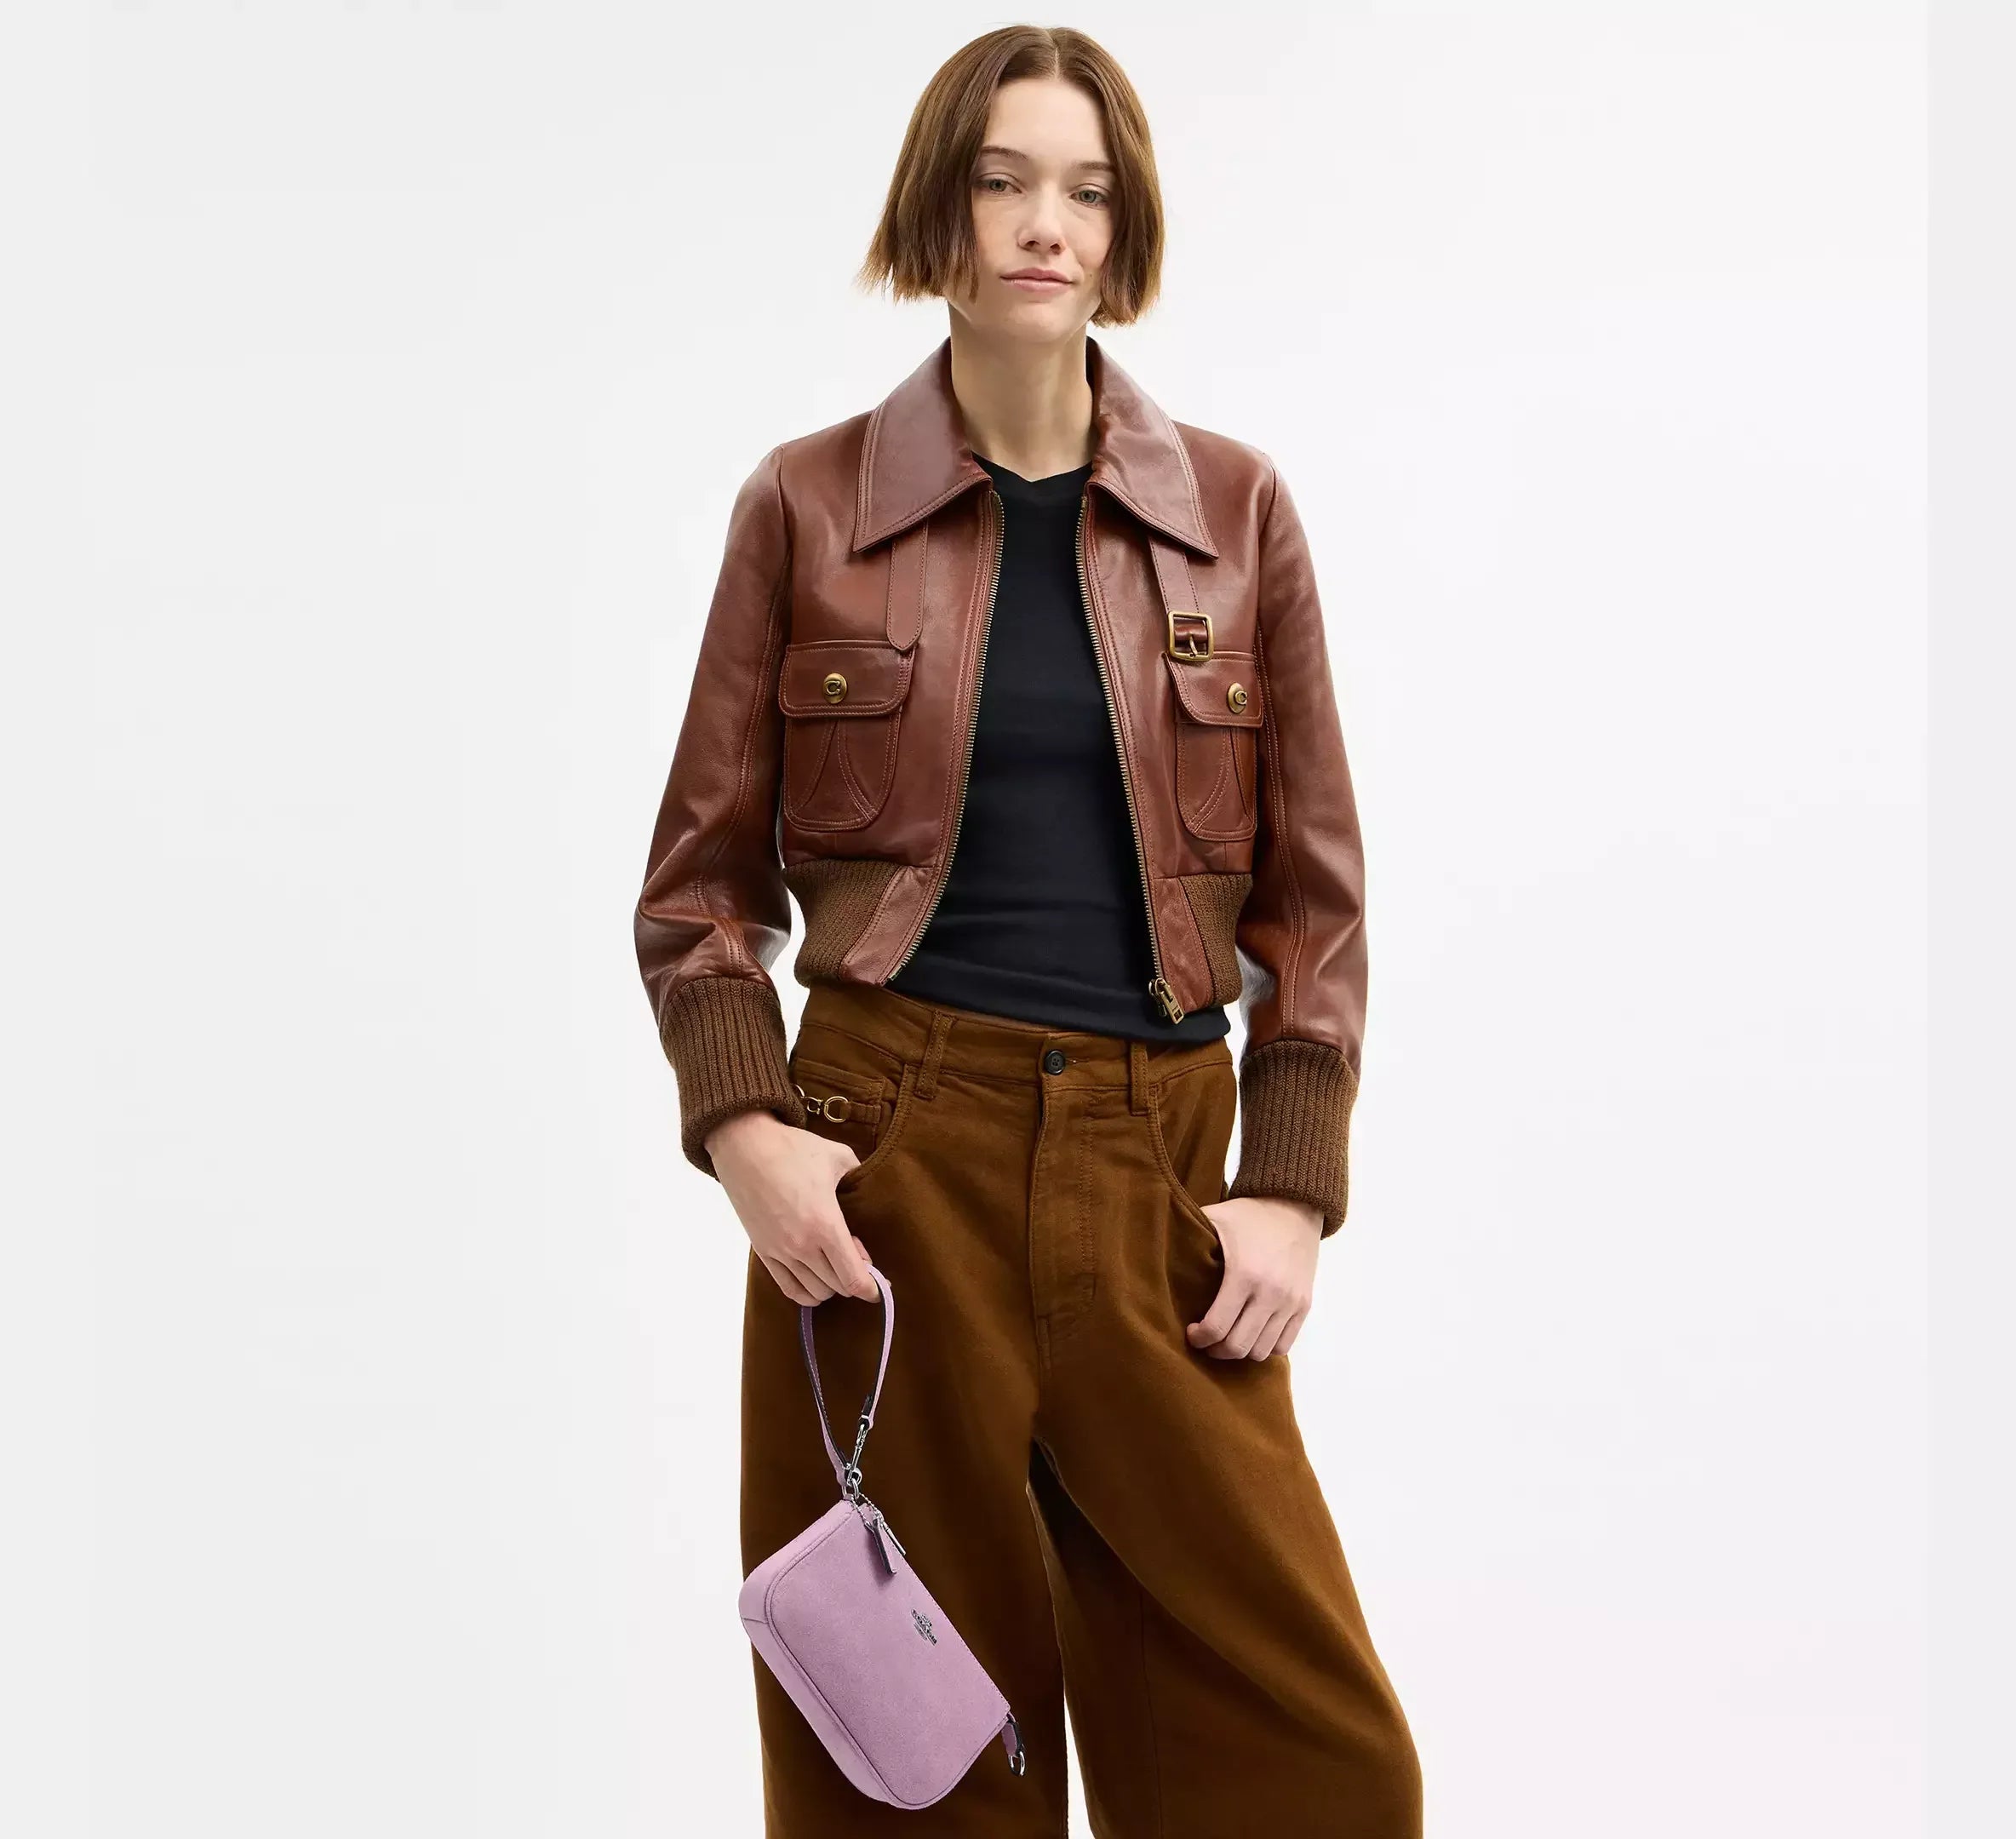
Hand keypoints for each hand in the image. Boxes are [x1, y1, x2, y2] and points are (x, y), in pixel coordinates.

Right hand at [705, 1108, 879, 1305]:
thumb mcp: (838, 1157)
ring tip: (837, 1266)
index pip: (854, 1277)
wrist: (743, 1145)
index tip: (879, 1286)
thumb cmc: (792, 1149)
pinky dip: (807, 1292)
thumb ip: (859, 1177)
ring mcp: (779, 1251)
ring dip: (831, 1286)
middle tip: (859, 1260)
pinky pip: (788, 1288)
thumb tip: (869, 1192)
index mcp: (825, 1225)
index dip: (871, 1288)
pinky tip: (815, 1280)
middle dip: (854, 1281)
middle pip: (837, 1287)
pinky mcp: (762, 1251)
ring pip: (814, 1291)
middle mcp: (802, 1246)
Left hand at [1185, 1195, 1322, 1360]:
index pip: (1217, 1327)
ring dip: (1240, 1351)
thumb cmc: (1249, 1215)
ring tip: (1227, 1337)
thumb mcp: (1215, 1218)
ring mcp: (1290, 1302)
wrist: (1295, 1207)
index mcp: (1243, 1274)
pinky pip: (1283, 1345)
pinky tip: (1251, 1333)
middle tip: (1206, 1340)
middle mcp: (1270, 1293)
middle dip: (1216, 1350)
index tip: (1191, 1332)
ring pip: (1261, 1351)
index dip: (1199, 1338)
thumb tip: (1153, 1247)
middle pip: (1238, 1346)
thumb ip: (1187, 1235)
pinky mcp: (1304, 1306)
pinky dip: (1265, 1346)